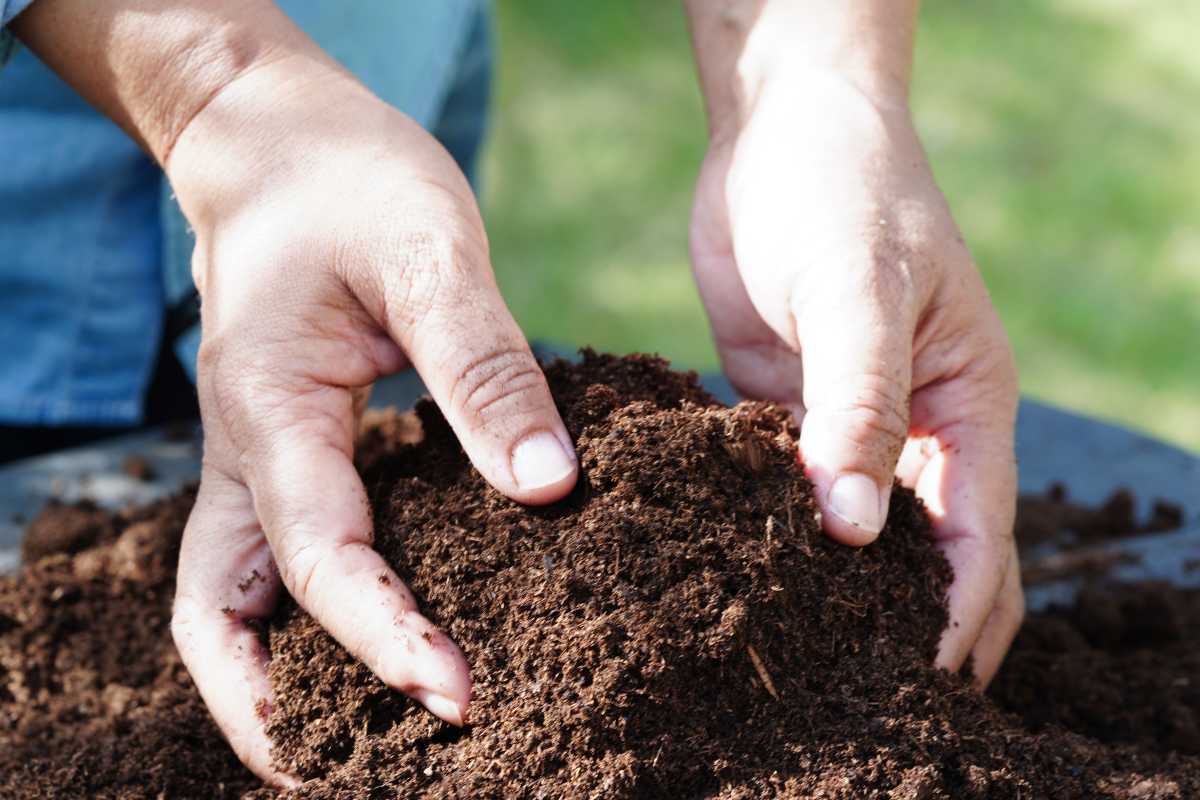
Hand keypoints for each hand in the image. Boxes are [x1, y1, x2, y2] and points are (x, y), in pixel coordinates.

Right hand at [164, 61, 578, 782]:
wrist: (282, 141)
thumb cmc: (352, 181)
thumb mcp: (430, 253)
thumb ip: (483, 368)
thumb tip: (546, 485)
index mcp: (269, 406)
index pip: (316, 556)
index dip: (381, 635)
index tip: (459, 694)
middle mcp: (243, 448)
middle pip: (219, 614)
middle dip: (276, 705)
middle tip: (364, 771)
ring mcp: (254, 453)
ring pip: (227, 597)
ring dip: (273, 678)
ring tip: (354, 743)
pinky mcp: (286, 448)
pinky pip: (275, 552)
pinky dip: (305, 616)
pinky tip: (378, 634)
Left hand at [689, 69, 1021, 685]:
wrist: (783, 131)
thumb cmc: (846, 191)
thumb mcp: (859, 290)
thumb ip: (857, 403)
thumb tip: (851, 528)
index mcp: (966, 405)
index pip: (975, 540)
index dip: (952, 617)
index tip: (913, 686)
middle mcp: (913, 428)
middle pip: (924, 559)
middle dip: (907, 630)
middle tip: (856, 704)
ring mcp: (844, 425)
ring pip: (849, 535)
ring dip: (834, 595)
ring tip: (793, 668)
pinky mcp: (779, 413)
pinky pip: (779, 491)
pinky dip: (767, 535)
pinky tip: (728, 576)